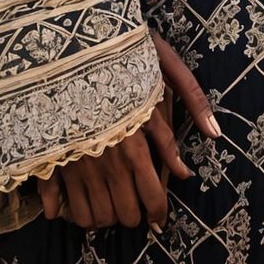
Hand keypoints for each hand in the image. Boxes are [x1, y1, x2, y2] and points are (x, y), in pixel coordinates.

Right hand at [35, 28, 218, 233]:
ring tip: (107, 203)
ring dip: (102, 216)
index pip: (152, 198)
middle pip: (123, 214)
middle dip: (132, 215)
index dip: (158, 214)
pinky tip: (68, 205)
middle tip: (134, 205)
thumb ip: (191, 103)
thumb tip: (214, 134)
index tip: (159, 219)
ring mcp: (75, 164)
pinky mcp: (49, 158)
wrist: (73, 44)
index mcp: (135, 146)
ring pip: (90, 216)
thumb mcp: (164, 72)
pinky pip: (55, 202)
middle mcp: (106, 163)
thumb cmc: (124, 54)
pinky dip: (63, 210)